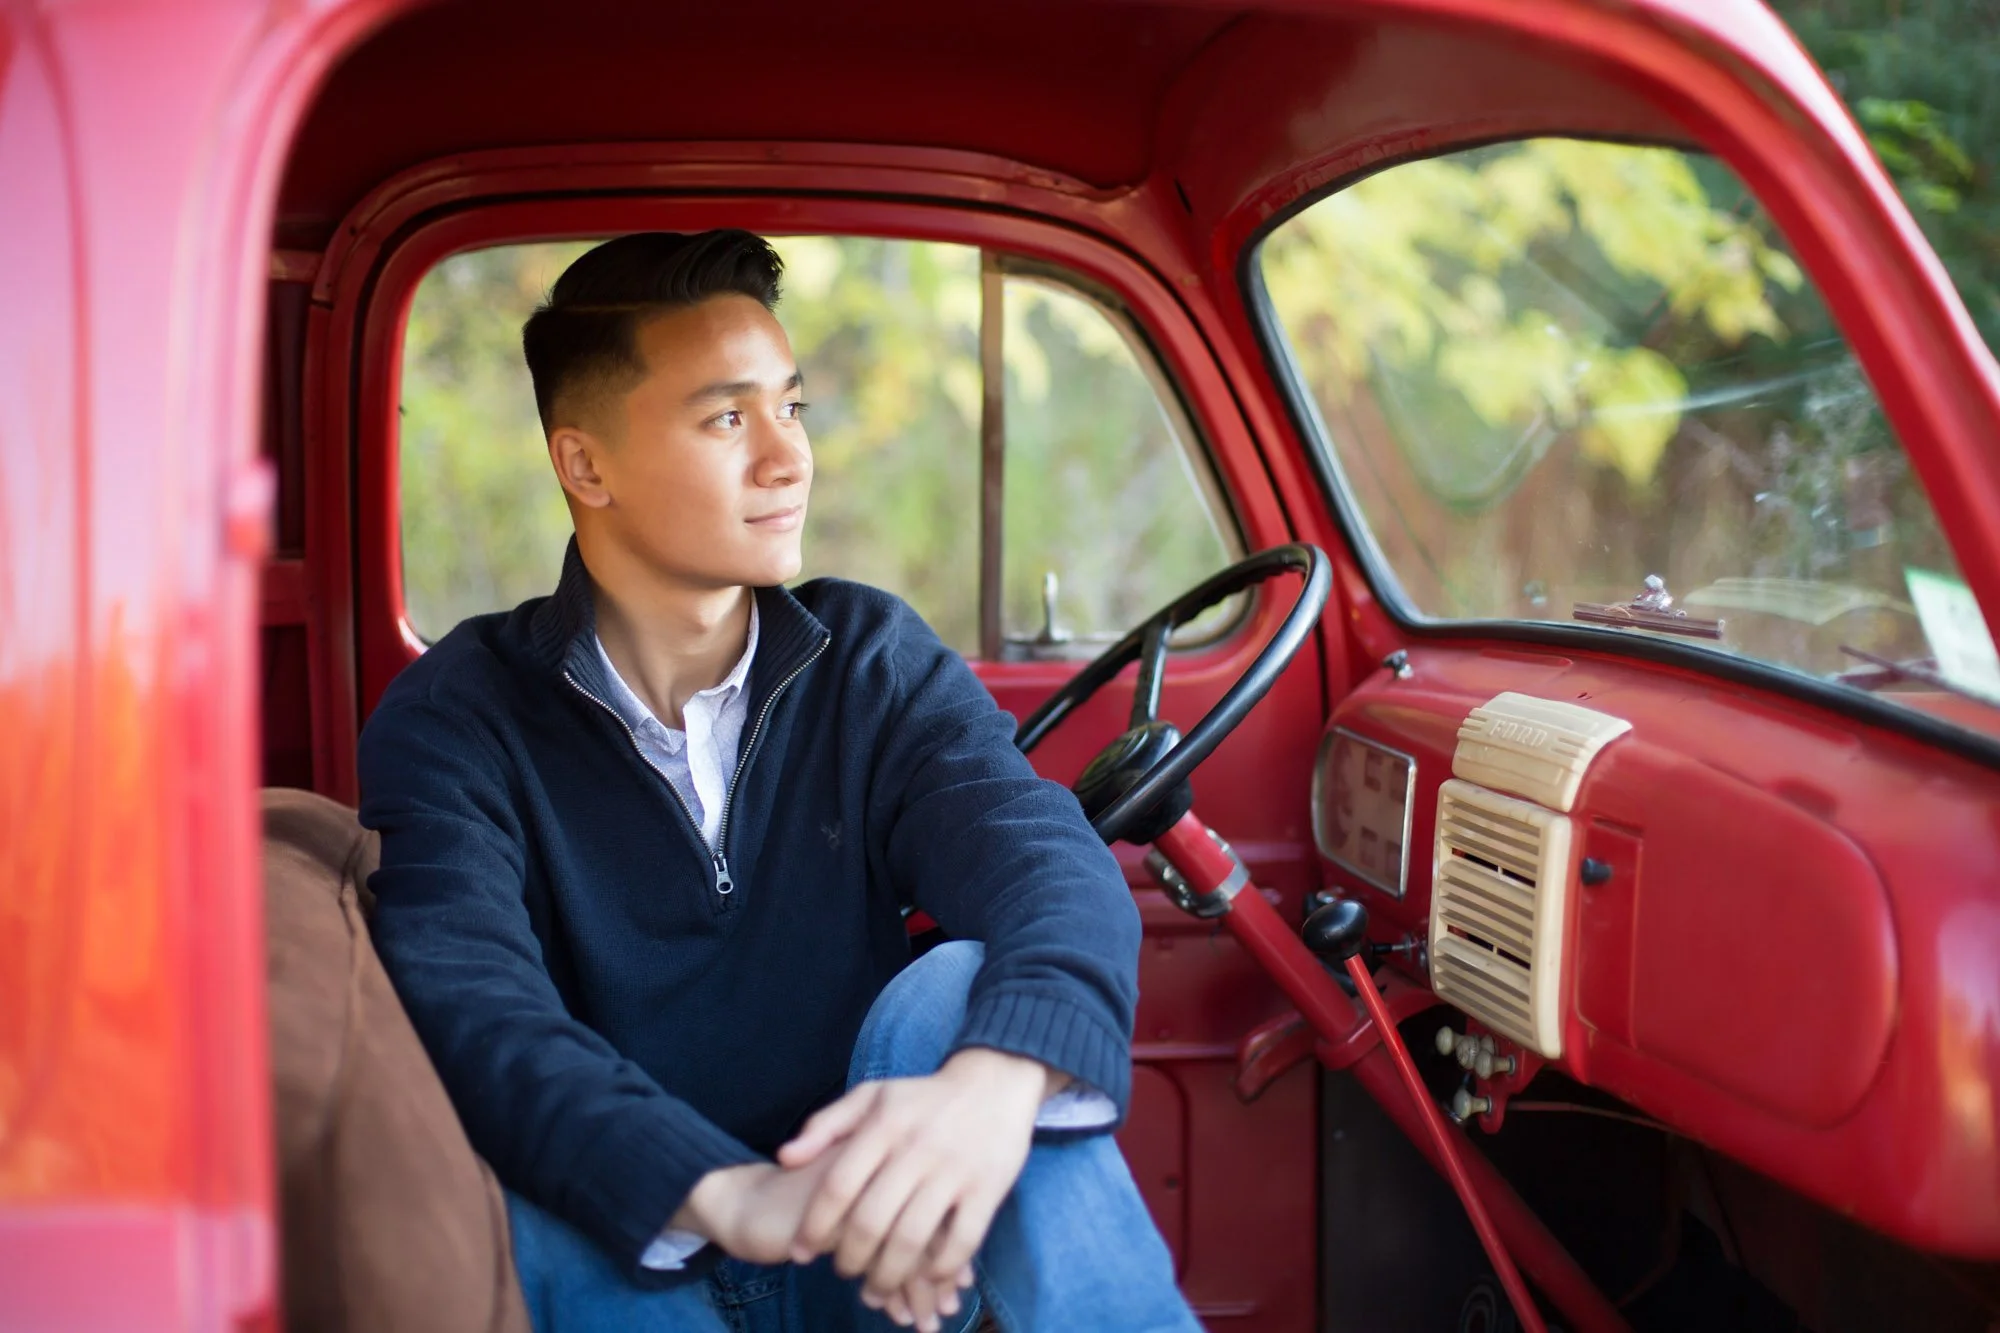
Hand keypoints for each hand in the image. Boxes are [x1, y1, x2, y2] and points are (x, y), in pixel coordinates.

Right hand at [673, 1159, 968, 1324]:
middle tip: (949, 1308)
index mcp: (891, 1162)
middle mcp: (880, 1173)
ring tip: (928, 1321)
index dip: (950, 1250)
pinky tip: (899, 1315)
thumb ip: (901, 1230)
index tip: (959, 1284)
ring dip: (920, 1290)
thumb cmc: (813, 1205)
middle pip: (928, 1227)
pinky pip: (875, 1260)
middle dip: (940, 1275)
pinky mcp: (834, 1220)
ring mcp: (858, 1196)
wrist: (750, 1198)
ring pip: (907, 1246)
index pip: (936, 1207)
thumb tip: (950, 1267)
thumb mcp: (861, 1213)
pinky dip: (893, 1292)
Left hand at [779, 1048, 1056, 1326]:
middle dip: (849, 1259)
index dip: (814, 1227)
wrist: (995, 1081)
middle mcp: (916, 1150)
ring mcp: (954, 1171)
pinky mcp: (987, 1188)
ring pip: (911, 1240)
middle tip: (843, 1272)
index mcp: (883, 1126)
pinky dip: (940, 1268)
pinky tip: (926, 1276)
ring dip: (888, 1275)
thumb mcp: (871, 1096)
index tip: (801, 1253)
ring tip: (876, 1289)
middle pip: (871, 1222)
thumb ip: (825, 1124)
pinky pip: (962, 1241)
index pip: (838, 1187)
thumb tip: (784, 1159)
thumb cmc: (923, 1096)